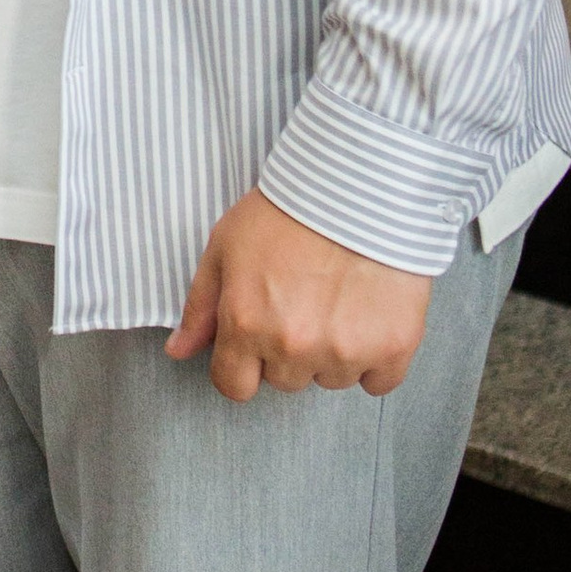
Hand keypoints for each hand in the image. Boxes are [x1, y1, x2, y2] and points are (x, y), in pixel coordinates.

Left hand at [167, 188, 432, 401]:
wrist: (358, 186)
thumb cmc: (288, 209)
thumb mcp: (225, 246)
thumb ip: (200, 306)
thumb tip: (179, 350)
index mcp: (247, 325)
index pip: (234, 386)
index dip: (242, 363)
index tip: (257, 341)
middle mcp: (294, 347)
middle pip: (285, 381)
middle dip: (288, 350)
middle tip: (302, 300)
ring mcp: (345, 352)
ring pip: (331, 378)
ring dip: (332, 351)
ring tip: (338, 298)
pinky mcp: (391, 348)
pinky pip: (380, 381)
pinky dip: (377, 357)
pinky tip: (369, 315)